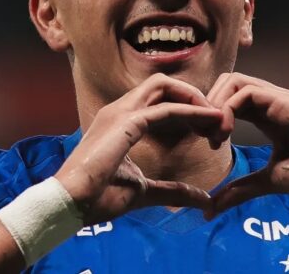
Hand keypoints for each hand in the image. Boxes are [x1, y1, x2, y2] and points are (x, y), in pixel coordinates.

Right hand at [55, 73, 232, 224]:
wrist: (70, 205)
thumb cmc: (99, 197)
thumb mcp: (145, 192)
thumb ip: (174, 191)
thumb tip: (204, 199)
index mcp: (122, 121)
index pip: (159, 99)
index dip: (187, 108)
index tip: (209, 128)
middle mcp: (120, 109)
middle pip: (163, 84)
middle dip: (193, 96)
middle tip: (217, 118)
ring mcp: (120, 112)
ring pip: (164, 85)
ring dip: (194, 98)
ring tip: (217, 116)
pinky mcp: (125, 123)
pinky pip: (165, 109)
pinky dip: (190, 112)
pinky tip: (209, 121)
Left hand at [206, 73, 288, 217]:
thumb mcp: (269, 181)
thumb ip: (241, 189)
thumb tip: (211, 208)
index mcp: (266, 115)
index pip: (228, 100)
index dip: (210, 116)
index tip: (208, 142)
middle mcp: (270, 102)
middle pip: (226, 84)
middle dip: (207, 106)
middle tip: (206, 136)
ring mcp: (278, 98)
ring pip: (233, 81)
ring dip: (215, 105)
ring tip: (216, 135)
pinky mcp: (285, 101)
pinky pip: (245, 92)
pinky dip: (227, 109)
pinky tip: (226, 133)